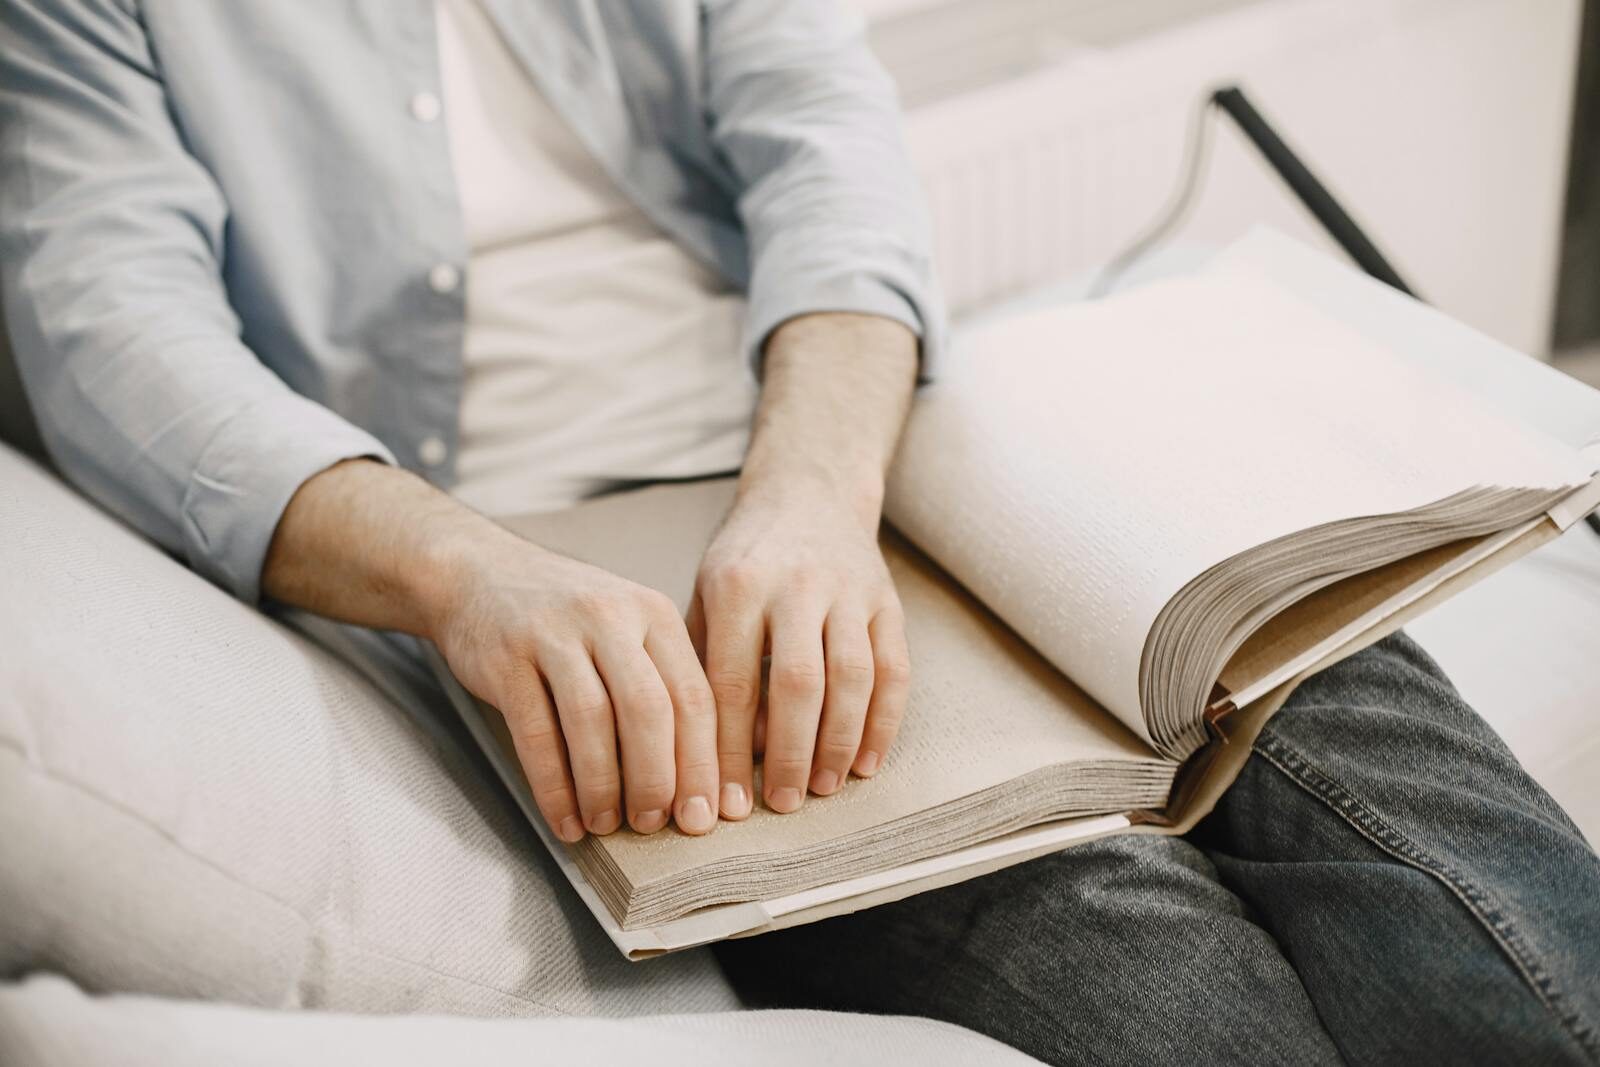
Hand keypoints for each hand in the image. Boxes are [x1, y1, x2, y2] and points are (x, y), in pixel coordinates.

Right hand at [429, 529, 719, 842]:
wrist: (479, 574)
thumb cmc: (567, 619)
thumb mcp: (628, 627)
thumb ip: (664, 683)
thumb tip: (700, 777)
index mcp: (653, 613)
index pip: (694, 695)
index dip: (702, 764)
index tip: (705, 815)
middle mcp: (610, 616)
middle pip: (649, 709)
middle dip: (657, 779)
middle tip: (656, 824)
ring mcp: (554, 634)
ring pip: (593, 722)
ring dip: (604, 786)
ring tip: (608, 825)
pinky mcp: (507, 658)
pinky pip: (536, 734)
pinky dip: (554, 787)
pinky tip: (565, 819)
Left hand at [688, 474, 910, 818]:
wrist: (809, 492)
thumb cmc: (746, 559)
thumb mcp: (704, 593)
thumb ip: (704, 665)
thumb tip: (711, 754)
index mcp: (737, 586)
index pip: (731, 683)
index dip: (727, 751)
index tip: (723, 802)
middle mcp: (796, 585)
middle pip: (797, 684)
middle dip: (789, 753)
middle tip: (782, 803)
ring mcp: (848, 591)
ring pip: (852, 680)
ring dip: (839, 744)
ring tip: (823, 789)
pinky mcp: (887, 600)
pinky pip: (893, 670)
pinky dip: (883, 722)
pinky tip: (867, 762)